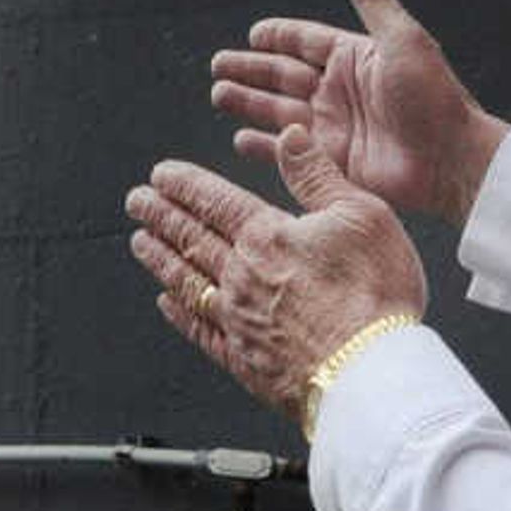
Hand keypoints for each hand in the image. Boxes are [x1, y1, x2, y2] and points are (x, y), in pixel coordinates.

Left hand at [127, 126, 426, 425]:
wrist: (370, 372)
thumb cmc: (374, 296)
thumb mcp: (361, 215)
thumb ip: (317, 175)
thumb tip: (290, 138)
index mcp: (267, 237)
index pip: (214, 201)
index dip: (184, 185)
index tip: (161, 175)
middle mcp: (242, 277)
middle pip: (191, 238)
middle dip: (160, 216)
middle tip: (136, 202)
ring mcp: (237, 321)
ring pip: (186, 282)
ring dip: (160, 259)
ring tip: (140, 242)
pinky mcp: (243, 360)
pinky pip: (199, 331)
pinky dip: (179, 314)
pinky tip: (167, 303)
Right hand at [209, 0, 506, 226]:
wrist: (450, 159)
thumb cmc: (434, 98)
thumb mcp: (402, 40)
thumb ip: (372, 0)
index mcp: (355, 58)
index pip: (306, 42)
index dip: (279, 36)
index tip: (253, 33)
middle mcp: (340, 91)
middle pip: (283, 75)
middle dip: (250, 70)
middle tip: (218, 66)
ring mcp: (333, 127)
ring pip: (278, 110)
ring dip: (248, 103)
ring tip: (219, 95)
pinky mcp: (331, 161)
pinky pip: (288, 151)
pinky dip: (263, 147)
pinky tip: (239, 139)